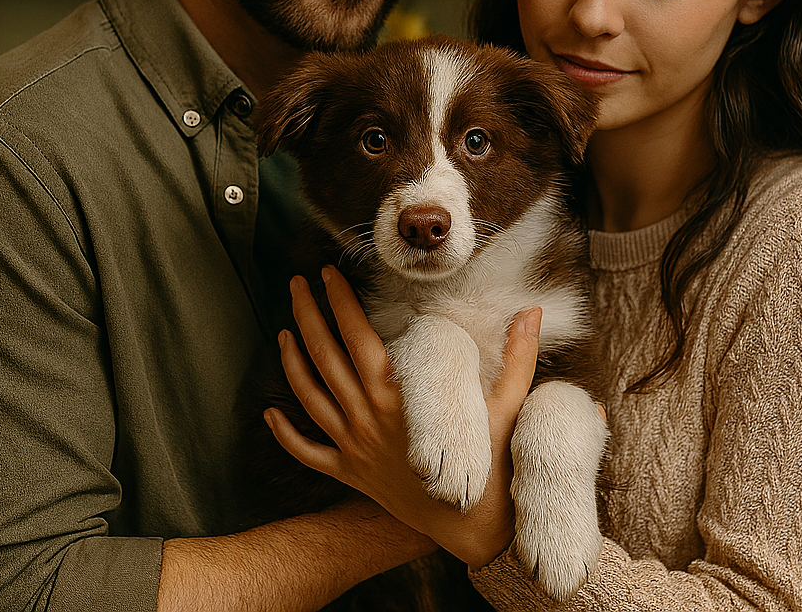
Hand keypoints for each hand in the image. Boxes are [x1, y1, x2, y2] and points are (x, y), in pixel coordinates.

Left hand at [265, 267, 542, 568]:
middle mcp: (368, 417)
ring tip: (283, 332)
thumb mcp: (508, 406)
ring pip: (309, 397)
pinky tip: (269, 413)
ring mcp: (354, 447)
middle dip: (306, 316)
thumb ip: (518, 357)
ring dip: (291, 362)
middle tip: (295, 284)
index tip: (327, 273)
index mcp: (399, 395)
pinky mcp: (350, 474)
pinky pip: (308, 452)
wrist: (473, 529)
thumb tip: (532, 313)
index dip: (339, 301)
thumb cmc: (491, 465)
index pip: (357, 335)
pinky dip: (285, 433)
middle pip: (325, 357)